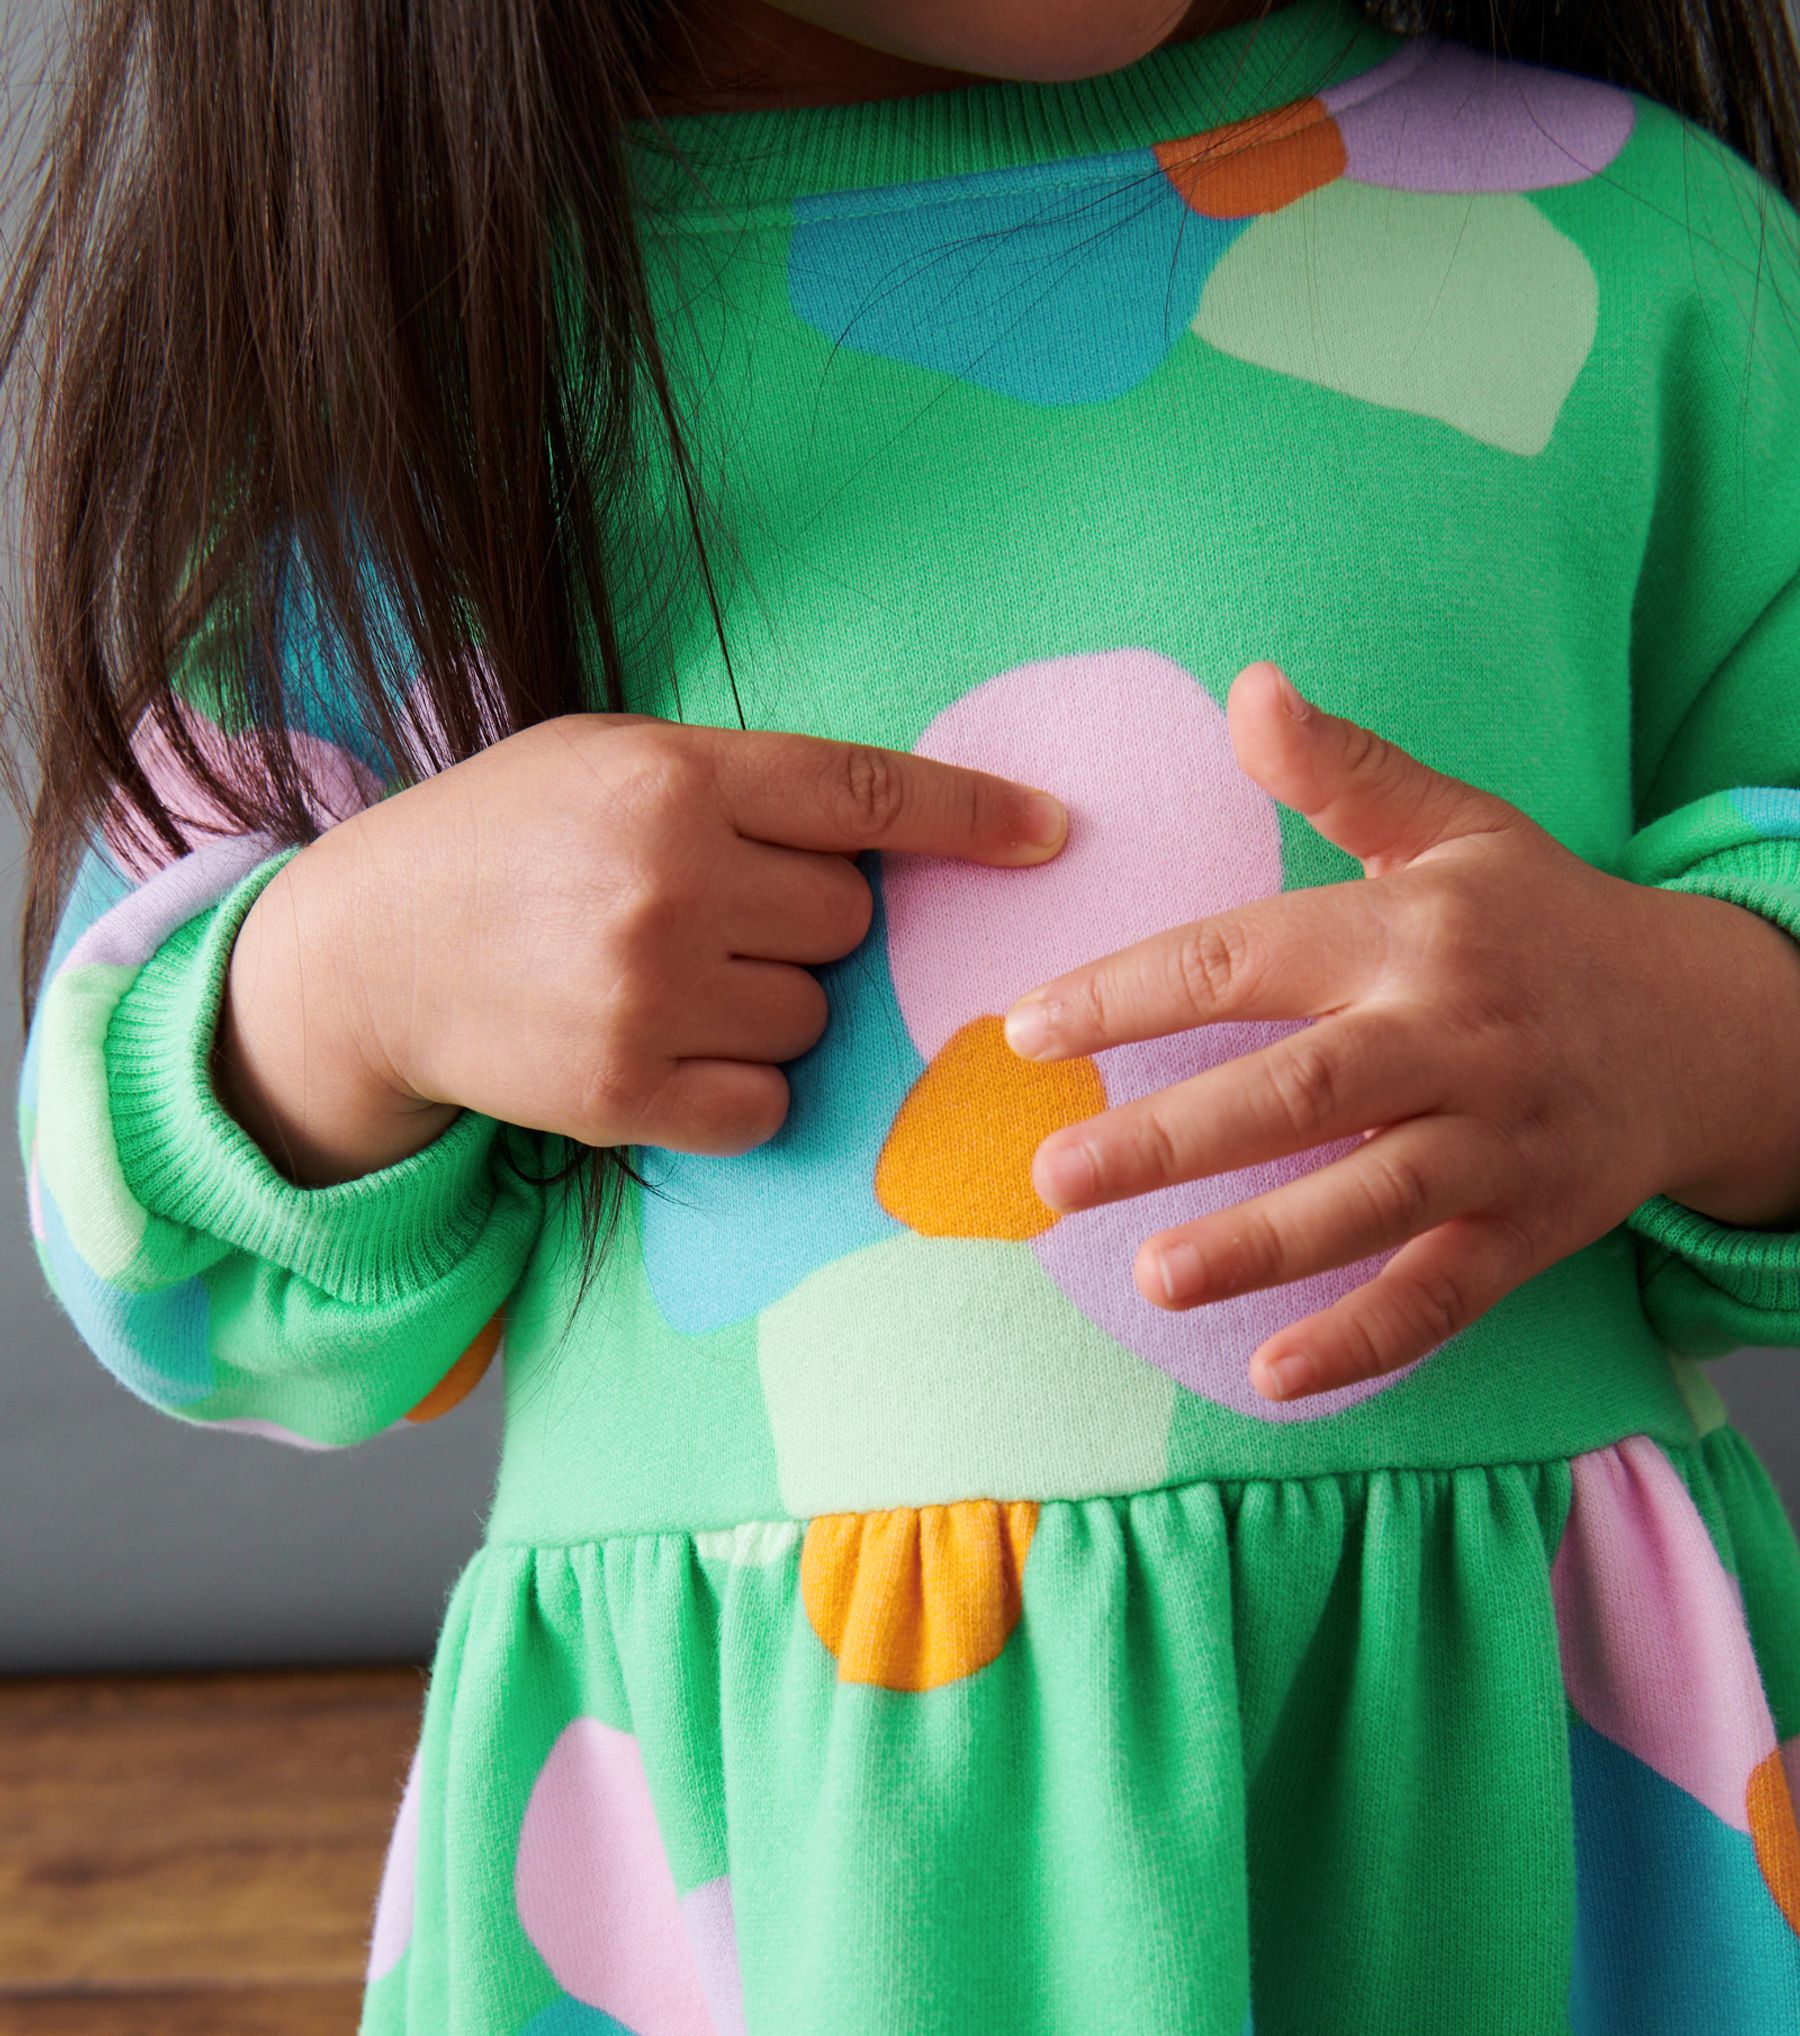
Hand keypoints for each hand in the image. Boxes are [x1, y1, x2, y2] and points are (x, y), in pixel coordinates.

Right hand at [219, 713, 1066, 1185]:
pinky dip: (739, 1088)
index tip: (1052, 836)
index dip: (973, 816)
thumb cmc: (504, 842)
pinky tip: (667, 1050)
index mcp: (673, 776)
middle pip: (850, 923)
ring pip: (813, 1019)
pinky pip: (768, 1105)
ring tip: (670, 981)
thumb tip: (895, 839)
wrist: (368, 955)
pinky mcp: (630, 1092)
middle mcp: (670, 878)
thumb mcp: (607, 760)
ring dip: (768, 1008)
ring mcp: (650, 992)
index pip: (866, 793)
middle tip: (716, 918)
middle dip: (806, 926)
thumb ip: (741, 787)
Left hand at [1003, 662, 1799, 1403]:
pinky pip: (1442, 1293)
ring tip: (1151, 1280)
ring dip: (1258, 1245)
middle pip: (1297, 1091)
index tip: (1029, 1029)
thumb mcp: (1458, 829)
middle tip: (1055, 1177)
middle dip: (1171, 1138)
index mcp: (1411, 932)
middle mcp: (1453, 1036)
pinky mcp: (1530, 1228)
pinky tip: (1273, 1375)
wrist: (1705, 1024)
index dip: (1131, 993)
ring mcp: (1496, 1140)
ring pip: (1368, 1201)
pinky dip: (1364, 1337)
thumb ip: (1343, 773)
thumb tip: (1248, 687)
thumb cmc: (1545, 924)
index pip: (1245, 958)